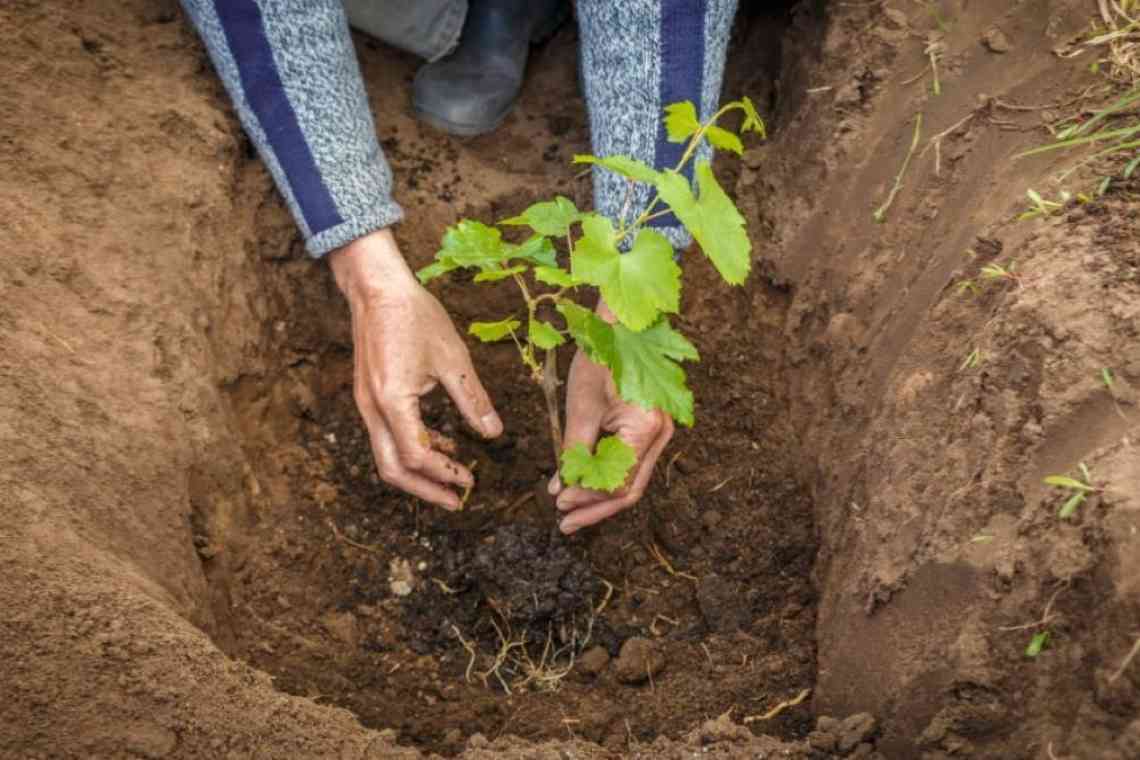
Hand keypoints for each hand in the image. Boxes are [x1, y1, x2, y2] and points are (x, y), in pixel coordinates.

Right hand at [328, 228, 502, 509]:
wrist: (377, 288)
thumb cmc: (414, 316)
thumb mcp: (453, 358)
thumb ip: (473, 400)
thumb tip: (495, 434)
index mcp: (393, 401)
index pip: (417, 456)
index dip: (445, 473)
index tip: (471, 481)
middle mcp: (373, 409)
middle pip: (393, 469)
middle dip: (425, 490)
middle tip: (456, 502)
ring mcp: (366, 404)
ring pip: (386, 455)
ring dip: (419, 473)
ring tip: (452, 479)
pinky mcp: (369, 397)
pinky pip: (387, 435)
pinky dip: (412, 448)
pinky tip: (442, 444)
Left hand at [548, 302, 673, 533]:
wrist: (622, 324)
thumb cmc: (601, 357)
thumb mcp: (581, 407)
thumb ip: (573, 452)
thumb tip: (561, 490)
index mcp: (647, 429)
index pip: (618, 484)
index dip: (587, 499)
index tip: (559, 504)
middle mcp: (662, 435)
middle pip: (630, 490)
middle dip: (595, 508)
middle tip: (565, 524)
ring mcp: (660, 432)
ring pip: (632, 480)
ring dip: (600, 497)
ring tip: (570, 510)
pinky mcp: (651, 428)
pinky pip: (631, 463)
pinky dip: (607, 476)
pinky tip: (584, 484)